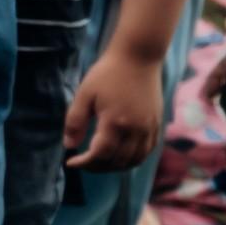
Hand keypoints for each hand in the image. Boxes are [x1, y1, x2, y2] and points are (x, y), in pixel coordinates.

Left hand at [65, 45, 165, 170]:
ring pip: (135, 159)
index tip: (70, 162)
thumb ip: (74, 122)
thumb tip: (68, 146)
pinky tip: (119, 155)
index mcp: (116, 121)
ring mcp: (149, 126)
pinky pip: (147, 150)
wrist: (138, 57)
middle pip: (117, 161)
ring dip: (116, 166)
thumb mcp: (84, 95)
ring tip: (99, 162)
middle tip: (83, 162)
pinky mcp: (157, 122)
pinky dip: (133, 158)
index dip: (84, 163)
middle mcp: (136, 128)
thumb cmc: (108, 74)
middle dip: (97, 167)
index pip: (100, 154)